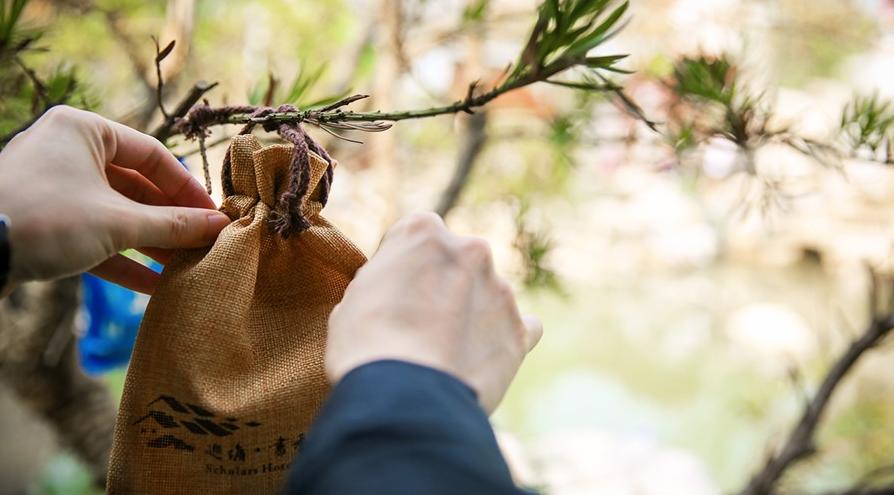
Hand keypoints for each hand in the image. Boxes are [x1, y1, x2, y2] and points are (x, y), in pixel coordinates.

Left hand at [0, 106, 229, 293]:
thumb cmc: (45, 219)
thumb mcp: (117, 223)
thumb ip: (173, 225)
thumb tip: (219, 226)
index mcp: (84, 131)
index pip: (153, 155)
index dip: (187, 188)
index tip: (213, 215)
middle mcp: (69, 153)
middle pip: (137, 187)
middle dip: (171, 222)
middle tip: (203, 245)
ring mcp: (54, 190)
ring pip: (116, 215)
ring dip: (151, 243)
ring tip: (186, 268)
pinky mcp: (45, 223)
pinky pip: (94, 237)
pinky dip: (122, 259)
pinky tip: (155, 285)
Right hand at [326, 212, 542, 412]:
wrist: (404, 397)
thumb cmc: (366, 346)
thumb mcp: (354, 298)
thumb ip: (384, 281)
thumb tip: (393, 294)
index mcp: (423, 231)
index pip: (416, 234)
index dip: (403, 264)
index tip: (392, 291)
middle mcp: (470, 249)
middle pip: (458, 261)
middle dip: (443, 285)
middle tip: (419, 324)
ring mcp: (501, 288)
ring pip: (488, 294)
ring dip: (471, 314)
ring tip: (444, 353)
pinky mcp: (519, 329)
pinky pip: (524, 327)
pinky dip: (507, 337)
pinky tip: (484, 357)